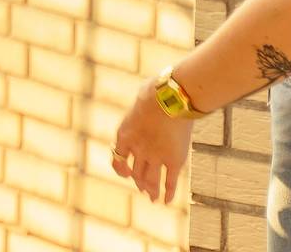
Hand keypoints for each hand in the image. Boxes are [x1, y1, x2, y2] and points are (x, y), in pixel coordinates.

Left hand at [112, 88, 194, 203]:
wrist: (170, 96)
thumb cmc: (157, 90)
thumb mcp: (143, 96)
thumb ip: (142, 102)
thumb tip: (148, 89)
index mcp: (125, 135)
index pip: (117, 158)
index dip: (121, 169)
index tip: (127, 172)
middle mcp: (138, 150)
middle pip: (136, 172)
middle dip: (139, 181)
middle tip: (143, 188)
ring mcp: (156, 157)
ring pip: (151, 180)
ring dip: (151, 191)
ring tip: (152, 198)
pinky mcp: (174, 160)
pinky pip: (169, 181)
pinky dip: (168, 193)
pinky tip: (167, 201)